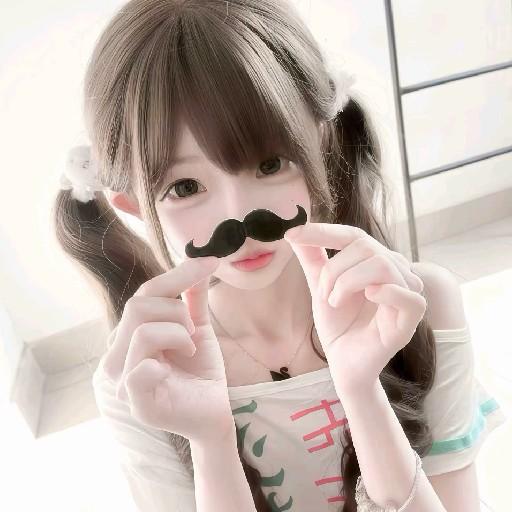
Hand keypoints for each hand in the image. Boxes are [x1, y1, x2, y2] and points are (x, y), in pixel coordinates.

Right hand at [101, 255, 234, 444]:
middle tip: (193, 331)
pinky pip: (138, 372)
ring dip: (178, 334)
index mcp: (130, 335)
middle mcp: (119, 355)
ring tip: (190, 348)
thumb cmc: (201, 371)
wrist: (214, 411)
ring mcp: (124, 380)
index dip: (178, 274)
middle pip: (137, 307)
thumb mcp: (198, 328)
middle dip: (176, 311)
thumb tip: (200, 262)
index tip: (211, 262)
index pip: (144, 293)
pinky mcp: (137, 404)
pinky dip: (160, 365)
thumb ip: (193, 299)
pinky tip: (172, 371)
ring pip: (141, 332)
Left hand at [284, 222, 425, 393]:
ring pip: (382, 265)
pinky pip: (409, 296)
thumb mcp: (320, 286)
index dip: (323, 231)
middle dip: (334, 270)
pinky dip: (387, 293)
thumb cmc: (337, 323)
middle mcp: (394, 271)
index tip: (291, 234)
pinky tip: (370, 297)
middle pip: (365, 248)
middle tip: (324, 295)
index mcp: (373, 260)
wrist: (343, 361)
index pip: (352, 235)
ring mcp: (405, 292)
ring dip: (348, 283)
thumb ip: (312, 258)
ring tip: (335, 302)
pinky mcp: (411, 318)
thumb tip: (294, 229)